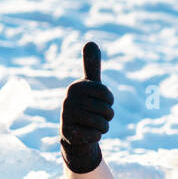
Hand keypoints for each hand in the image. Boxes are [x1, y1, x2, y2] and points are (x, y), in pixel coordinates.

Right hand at [59, 41, 113, 173]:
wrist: (73, 132)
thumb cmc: (86, 105)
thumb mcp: (90, 85)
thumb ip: (91, 65)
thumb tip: (90, 41)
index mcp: (76, 87)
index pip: (107, 95)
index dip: (109, 101)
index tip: (100, 102)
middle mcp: (68, 100)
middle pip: (107, 110)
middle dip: (107, 116)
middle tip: (95, 116)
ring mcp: (67, 118)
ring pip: (103, 125)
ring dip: (103, 127)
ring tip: (92, 125)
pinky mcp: (69, 134)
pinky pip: (96, 136)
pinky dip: (96, 137)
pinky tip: (87, 134)